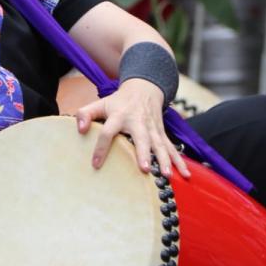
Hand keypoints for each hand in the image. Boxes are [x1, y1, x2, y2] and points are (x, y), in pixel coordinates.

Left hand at [75, 78, 191, 178]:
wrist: (144, 89)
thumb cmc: (118, 102)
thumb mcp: (100, 104)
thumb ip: (85, 114)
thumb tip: (79, 130)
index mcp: (119, 115)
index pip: (108, 131)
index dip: (101, 147)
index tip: (95, 164)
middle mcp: (138, 122)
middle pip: (142, 138)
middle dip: (144, 153)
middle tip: (145, 169)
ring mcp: (153, 128)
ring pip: (160, 145)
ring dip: (165, 160)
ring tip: (167, 176)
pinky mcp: (162, 134)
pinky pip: (172, 148)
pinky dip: (180, 161)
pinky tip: (185, 174)